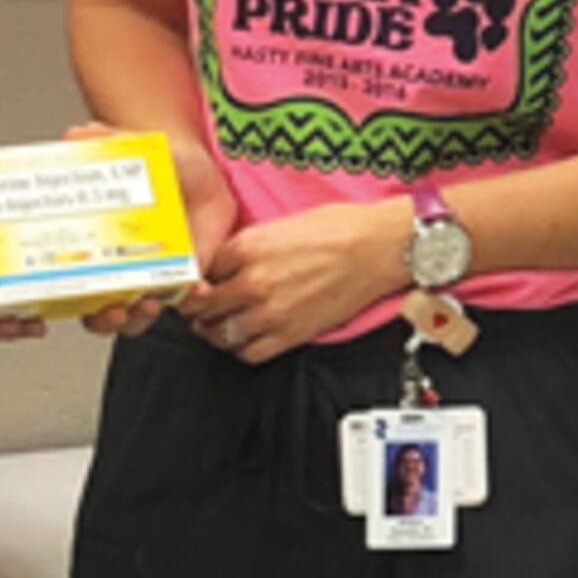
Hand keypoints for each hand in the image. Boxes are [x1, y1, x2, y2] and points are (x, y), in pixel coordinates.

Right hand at [76, 122, 238, 339]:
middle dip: (110, 320)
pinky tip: (197, 289)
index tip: (82, 298)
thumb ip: (105, 143)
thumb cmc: (155, 168)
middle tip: (117, 310)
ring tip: (151, 303)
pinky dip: (193, 300)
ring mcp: (156, 275)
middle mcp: (124, 269)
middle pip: (107, 314)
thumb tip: (78, 134)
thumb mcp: (129, 154)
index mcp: (99, 250)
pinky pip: (187, 300)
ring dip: (144, 317)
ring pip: (143, 315)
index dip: (77, 303)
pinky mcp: (189, 275)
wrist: (195, 171)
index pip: (77, 292)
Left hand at [174, 197, 410, 363]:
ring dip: (214, 332)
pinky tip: (246, 339)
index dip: (200, 279)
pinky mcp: (291, 334)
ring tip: (217, 327)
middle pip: (204, 306)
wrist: (380, 247)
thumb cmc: (341, 228)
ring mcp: (271, 311)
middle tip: (199, 309)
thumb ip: (250, 244)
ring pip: (221, 334)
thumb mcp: (282, 223)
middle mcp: (254, 281)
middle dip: (198, 309)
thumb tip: (229, 261)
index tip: (202, 283)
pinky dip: (242, 350)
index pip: (202, 272)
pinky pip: (250, 353)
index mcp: (249, 247)